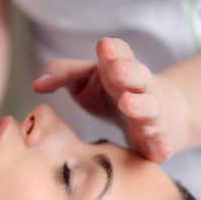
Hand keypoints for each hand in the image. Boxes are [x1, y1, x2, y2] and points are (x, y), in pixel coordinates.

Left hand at [32, 37, 191, 161]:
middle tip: (115, 69)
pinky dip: (160, 146)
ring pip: (148, 108)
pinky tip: (160, 152)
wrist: (163, 114)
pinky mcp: (156, 139)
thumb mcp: (86, 80)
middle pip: (137, 76)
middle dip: (127, 72)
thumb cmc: (112, 92)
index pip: (119, 54)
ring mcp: (151, 113)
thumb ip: (62, 75)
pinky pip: (159, 142)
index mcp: (119, 69)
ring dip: (140, 105)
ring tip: (127, 103)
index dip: (113, 50)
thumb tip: (37, 85)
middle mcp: (138, 88)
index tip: (103, 47)